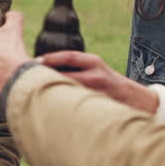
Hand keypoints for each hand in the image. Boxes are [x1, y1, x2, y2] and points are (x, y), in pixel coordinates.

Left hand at [38, 51, 158, 113]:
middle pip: (66, 74)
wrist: (137, 100)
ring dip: (53, 92)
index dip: (51, 59)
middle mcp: (96, 74)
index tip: (34, 62)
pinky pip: (77, 105)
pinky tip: (50, 109)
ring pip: (70, 90)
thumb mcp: (96, 70)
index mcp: (94, 62)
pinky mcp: (99, 104)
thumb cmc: (109, 84)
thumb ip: (76, 68)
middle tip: (27, 79)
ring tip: (34, 94)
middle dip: (47, 77)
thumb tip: (44, 68)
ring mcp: (98, 90)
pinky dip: (64, 106)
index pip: (69, 56)